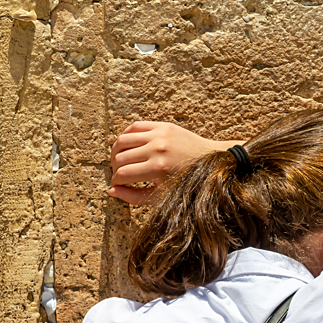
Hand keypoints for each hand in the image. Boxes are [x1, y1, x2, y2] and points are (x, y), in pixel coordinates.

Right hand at [108, 122, 240, 204]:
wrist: (211, 161)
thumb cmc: (186, 183)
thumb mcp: (161, 196)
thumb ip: (134, 196)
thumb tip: (111, 191)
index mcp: (157, 169)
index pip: (122, 174)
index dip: (115, 181)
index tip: (117, 185)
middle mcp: (157, 149)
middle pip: (119, 158)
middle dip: (114, 168)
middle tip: (118, 174)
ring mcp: (159, 135)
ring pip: (122, 140)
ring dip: (115, 152)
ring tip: (118, 160)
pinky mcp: (163, 125)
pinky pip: (134, 126)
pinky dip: (126, 136)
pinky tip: (126, 146)